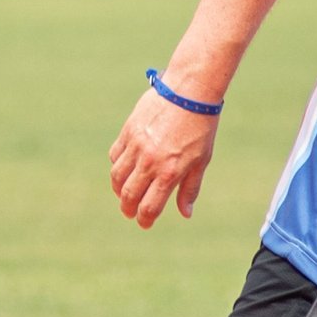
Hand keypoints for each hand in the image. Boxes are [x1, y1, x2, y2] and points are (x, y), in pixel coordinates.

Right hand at [109, 88, 219, 227]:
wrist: (189, 93)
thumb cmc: (200, 129)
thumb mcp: (201, 161)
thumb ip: (190, 189)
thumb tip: (185, 214)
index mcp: (169, 173)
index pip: (149, 206)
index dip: (144, 219)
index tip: (144, 223)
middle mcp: (149, 162)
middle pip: (128, 195)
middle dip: (128, 208)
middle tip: (129, 212)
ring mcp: (136, 146)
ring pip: (117, 177)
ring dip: (118, 190)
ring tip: (124, 193)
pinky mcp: (128, 132)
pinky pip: (115, 156)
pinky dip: (117, 166)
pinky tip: (123, 170)